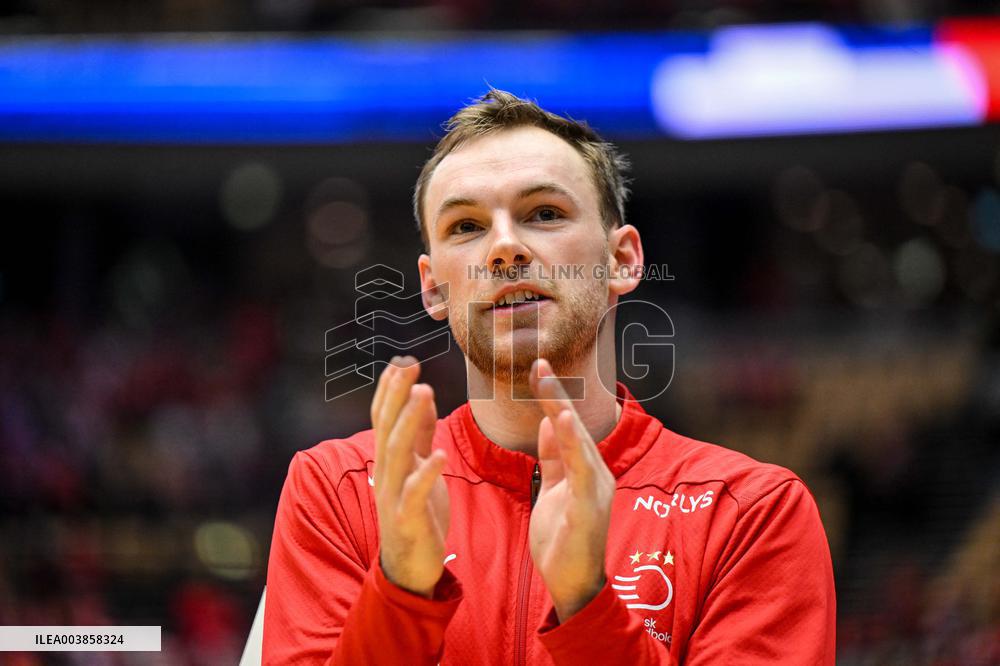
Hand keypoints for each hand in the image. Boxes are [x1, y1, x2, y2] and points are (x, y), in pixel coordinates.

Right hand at [371, 355, 449, 597]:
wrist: (410, 566)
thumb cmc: (417, 513)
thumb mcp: (419, 468)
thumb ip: (419, 435)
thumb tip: (421, 397)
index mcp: (390, 461)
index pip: (384, 419)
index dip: (391, 391)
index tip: (402, 362)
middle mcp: (385, 473)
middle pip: (387, 428)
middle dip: (397, 396)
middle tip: (410, 366)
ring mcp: (393, 495)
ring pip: (397, 453)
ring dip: (409, 422)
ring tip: (424, 394)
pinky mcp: (407, 518)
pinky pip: (414, 492)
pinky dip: (426, 472)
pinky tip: (440, 454)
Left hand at [527, 359, 615, 621]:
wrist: (573, 585)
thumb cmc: (563, 539)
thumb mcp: (553, 490)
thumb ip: (554, 459)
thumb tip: (550, 424)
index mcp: (585, 470)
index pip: (566, 425)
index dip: (553, 396)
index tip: (537, 367)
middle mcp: (596, 474)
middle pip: (574, 426)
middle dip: (557, 393)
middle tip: (539, 362)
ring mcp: (595, 491)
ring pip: (579, 444)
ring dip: (564, 412)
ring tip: (549, 383)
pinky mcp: (589, 509)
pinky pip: (581, 472)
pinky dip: (574, 446)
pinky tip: (565, 424)